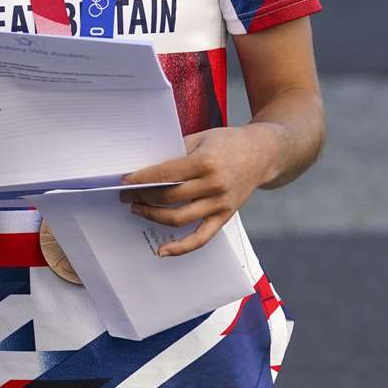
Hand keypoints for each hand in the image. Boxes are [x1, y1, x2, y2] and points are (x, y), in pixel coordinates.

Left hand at [119, 126, 278, 256]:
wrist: (263, 154)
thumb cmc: (228, 142)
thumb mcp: (201, 138)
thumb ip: (176, 151)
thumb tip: (145, 167)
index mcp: (206, 162)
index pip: (165, 175)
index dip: (140, 180)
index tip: (123, 182)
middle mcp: (214, 185)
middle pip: (169, 198)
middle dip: (141, 198)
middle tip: (125, 195)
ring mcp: (220, 204)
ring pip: (179, 219)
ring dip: (153, 217)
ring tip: (137, 210)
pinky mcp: (225, 217)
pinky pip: (201, 238)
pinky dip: (181, 247)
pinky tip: (163, 250)